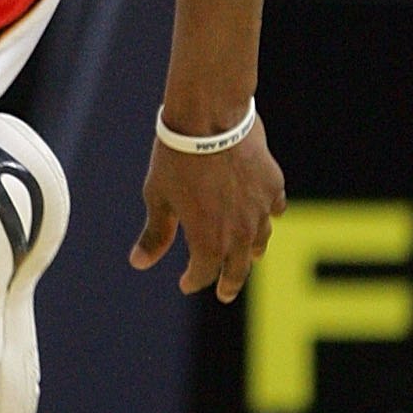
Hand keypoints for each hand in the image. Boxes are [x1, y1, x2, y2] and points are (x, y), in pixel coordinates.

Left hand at [131, 119, 285, 302]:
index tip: (185, 283)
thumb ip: (154, 234)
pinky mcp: (273, 187)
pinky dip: (268, 216)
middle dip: (229, 283)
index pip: (203, 274)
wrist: (210, 119)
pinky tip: (265, 215)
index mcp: (208, 242)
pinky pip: (274, 209)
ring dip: (251, 252)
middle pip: (238, 269)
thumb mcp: (158, 197)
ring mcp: (261, 211)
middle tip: (225, 292)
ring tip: (249, 257)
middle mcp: (239, 233)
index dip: (193, 281)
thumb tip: (138, 263)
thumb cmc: (176, 158)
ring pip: (260, 240)